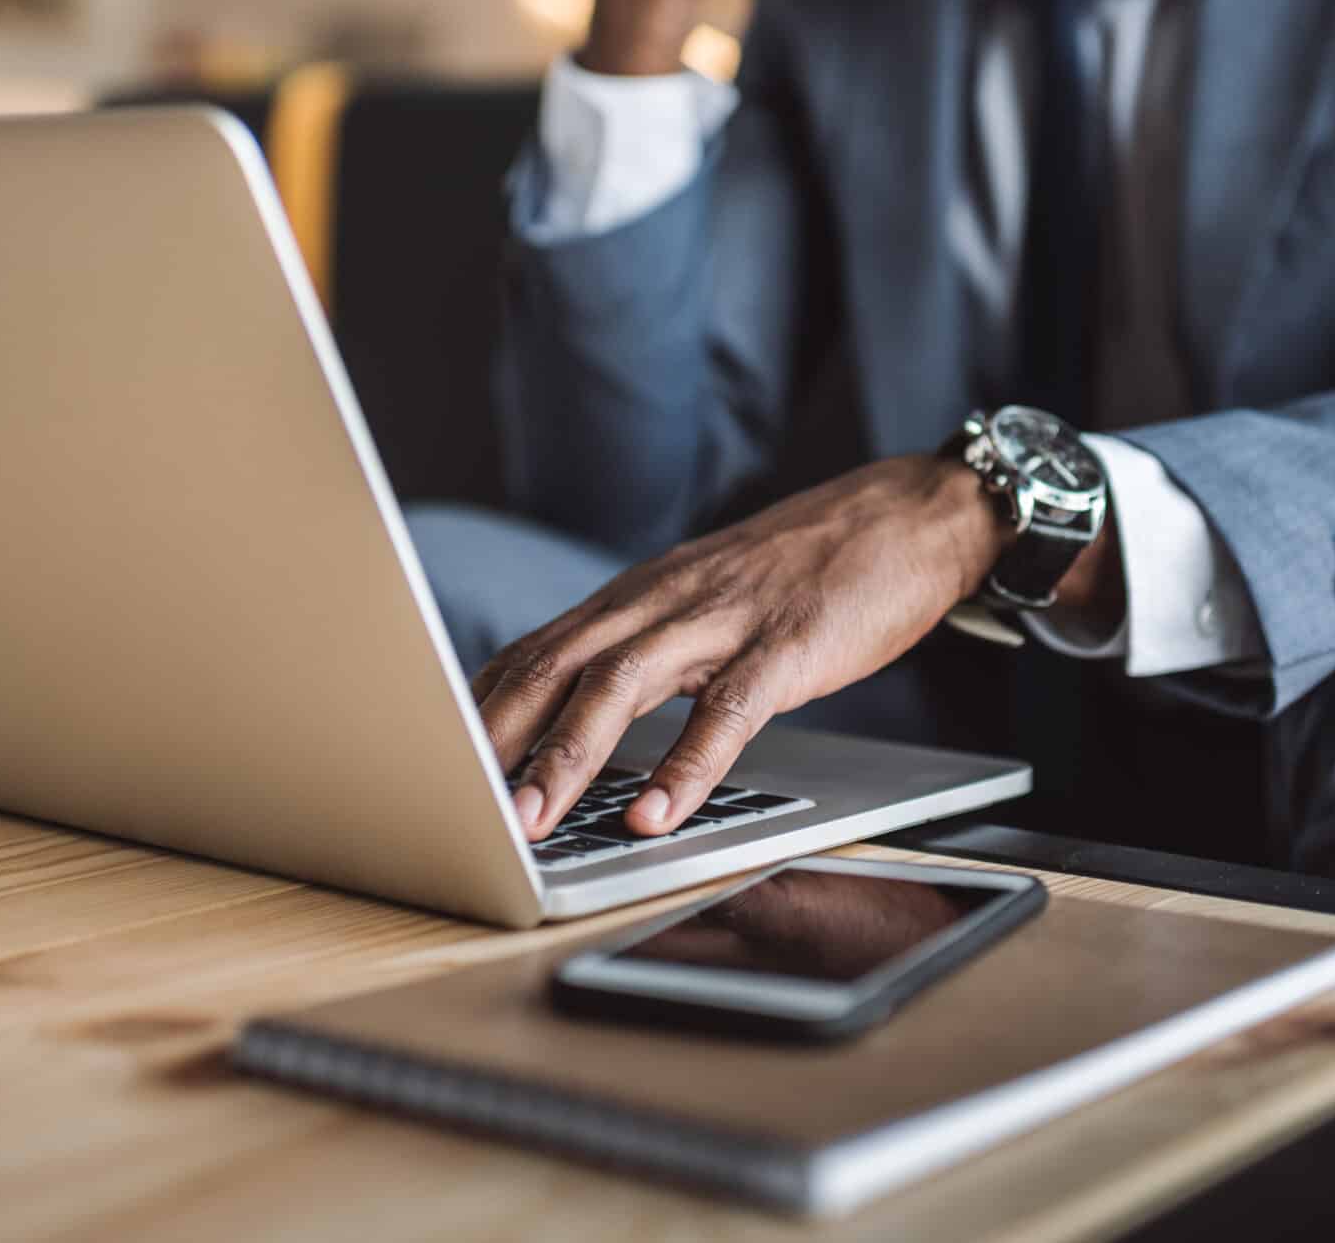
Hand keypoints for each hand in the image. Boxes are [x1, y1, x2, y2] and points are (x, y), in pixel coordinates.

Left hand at [473, 455, 1006, 843]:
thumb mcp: (702, 602)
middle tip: (449, 805)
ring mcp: (723, 619)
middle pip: (556, 666)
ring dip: (569, 756)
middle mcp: (662, 600)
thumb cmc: (802, 571)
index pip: (533, 652)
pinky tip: (657, 814)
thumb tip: (570, 711)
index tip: (425, 765)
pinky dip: (686, 765)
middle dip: (496, 738)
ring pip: (622, 685)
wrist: (909, 513)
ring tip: (532, 821)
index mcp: (637, 597)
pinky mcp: (788, 644)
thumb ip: (639, 648)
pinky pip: (728, 710)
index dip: (476, 710)